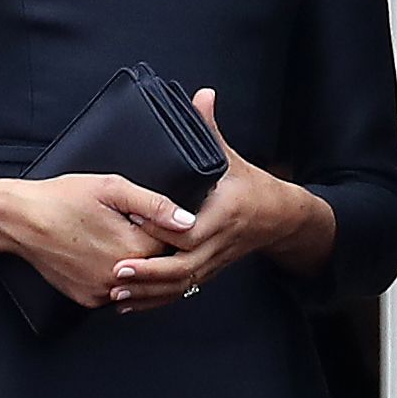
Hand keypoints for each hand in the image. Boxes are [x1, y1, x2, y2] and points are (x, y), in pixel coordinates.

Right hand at [0, 173, 195, 308]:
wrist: (20, 219)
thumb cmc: (63, 198)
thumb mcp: (111, 188)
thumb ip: (154, 205)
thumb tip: (188, 221)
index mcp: (134, 248)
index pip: (173, 245)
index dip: (166, 228)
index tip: (149, 215)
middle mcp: (122, 278)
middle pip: (157, 267)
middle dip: (152, 247)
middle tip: (129, 224)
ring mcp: (103, 292)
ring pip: (136, 282)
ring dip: (134, 264)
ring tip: (113, 236)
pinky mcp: (88, 300)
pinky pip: (114, 291)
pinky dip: (115, 276)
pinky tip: (100, 253)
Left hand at [106, 88, 335, 313]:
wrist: (280, 218)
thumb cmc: (252, 185)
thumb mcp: (231, 156)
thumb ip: (210, 128)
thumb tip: (201, 94)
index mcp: (222, 214)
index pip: (189, 229)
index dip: (161, 230)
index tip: (132, 224)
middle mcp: (217, 243)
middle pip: (181, 267)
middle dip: (148, 272)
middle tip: (116, 271)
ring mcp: (213, 261)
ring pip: (179, 285)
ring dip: (147, 291)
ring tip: (116, 291)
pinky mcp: (208, 272)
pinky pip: (180, 291)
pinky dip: (155, 299)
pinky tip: (130, 303)